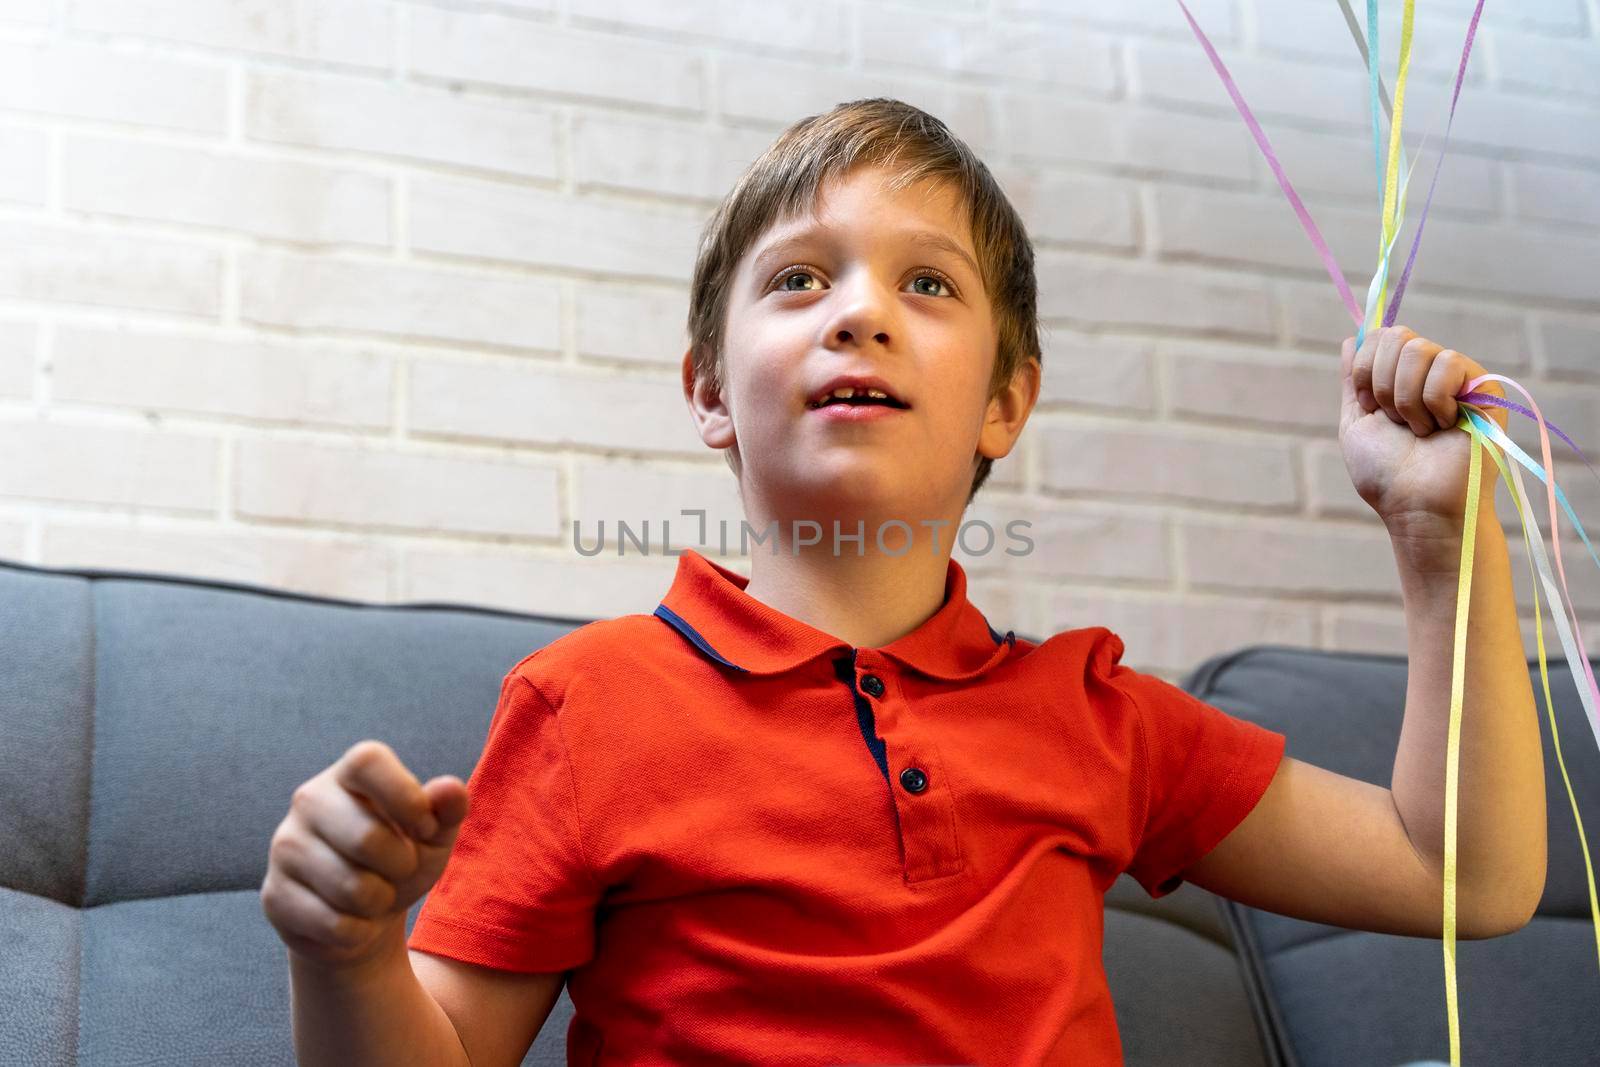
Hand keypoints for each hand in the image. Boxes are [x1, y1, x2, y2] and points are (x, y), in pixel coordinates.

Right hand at [260, 739, 469, 971]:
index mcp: (349, 775)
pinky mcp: (274, 895)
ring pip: (350, 888)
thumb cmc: (401, 860)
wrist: (363, 916)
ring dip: (380, 902)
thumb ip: (447, 809)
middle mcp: (309, 800)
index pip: (368, 761)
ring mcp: (285, 847)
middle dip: (401, 866)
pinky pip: (333, 925)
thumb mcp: (434, 835)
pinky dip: (359, 932)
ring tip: (375, 894)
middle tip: (401, 869)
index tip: (425, 827)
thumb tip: (450, 789)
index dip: (405, 796)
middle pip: (366, 838)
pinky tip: (350, 920)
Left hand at [1339, 325, 1509, 533]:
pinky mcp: (1484, 387)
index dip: (1364, 370)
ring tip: (1422, 430)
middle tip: (1396, 422)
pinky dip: (1434, 401)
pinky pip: (1449, 363)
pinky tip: (1446, 426)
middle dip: (1383, 385)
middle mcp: (1429, 373)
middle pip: (1397, 336)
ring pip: (1419, 350)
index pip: (1379, 336)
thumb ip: (1354, 380)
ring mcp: (1458, 379)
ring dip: (1407, 399)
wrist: (1417, 506)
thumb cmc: (1386, 475)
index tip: (1369, 408)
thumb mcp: (1356, 422)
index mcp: (1400, 379)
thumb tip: (1350, 338)